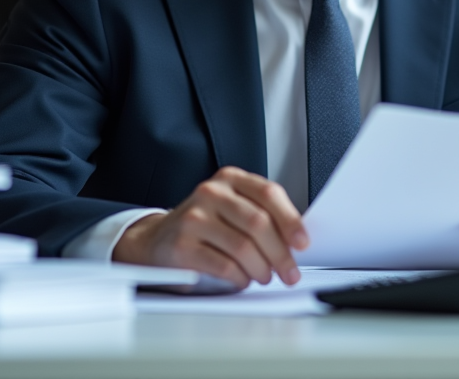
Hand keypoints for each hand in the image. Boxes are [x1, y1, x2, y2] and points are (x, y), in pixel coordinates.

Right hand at [112, 166, 308, 287]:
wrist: (156, 240)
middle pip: (258, 222)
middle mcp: (211, 192)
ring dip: (262, 268)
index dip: (290, 220)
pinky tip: (243, 280)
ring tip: (265, 276)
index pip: (268, 193)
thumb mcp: (232, 209)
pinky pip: (224, 265)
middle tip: (289, 272)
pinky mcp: (182, 244)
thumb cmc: (204, 226)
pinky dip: (241, 278)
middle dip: (280, 253)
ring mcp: (194, 216)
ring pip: (243, 246)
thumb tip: (297, 240)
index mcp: (230, 179)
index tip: (302, 242)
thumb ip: (261, 215)